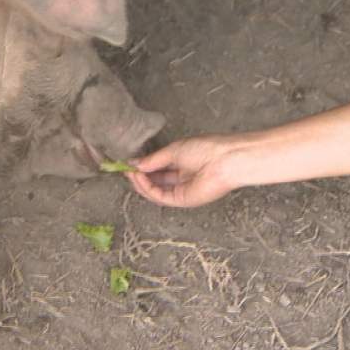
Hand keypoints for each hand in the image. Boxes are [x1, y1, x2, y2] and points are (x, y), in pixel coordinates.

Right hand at [126, 135, 241, 206]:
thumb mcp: (173, 151)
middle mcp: (180, 179)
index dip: (142, 167)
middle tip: (125, 169)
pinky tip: (139, 177)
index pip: (157, 169)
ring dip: (140, 183)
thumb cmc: (205, 149)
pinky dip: (147, 188)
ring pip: (154, 191)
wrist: (225, 160)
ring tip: (130, 172)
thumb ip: (153, 160)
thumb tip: (134, 163)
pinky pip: (160, 196)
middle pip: (154, 181)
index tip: (128, 163)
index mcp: (181, 164)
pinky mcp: (182, 200)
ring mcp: (181, 191)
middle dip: (138, 176)